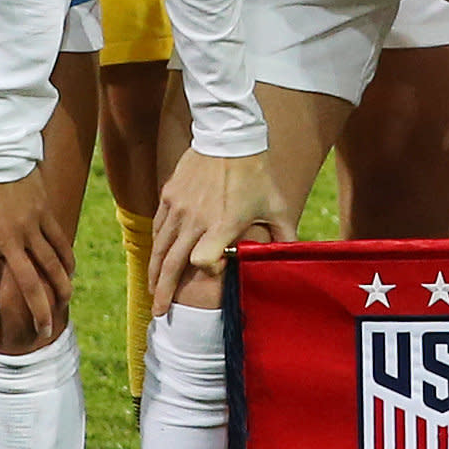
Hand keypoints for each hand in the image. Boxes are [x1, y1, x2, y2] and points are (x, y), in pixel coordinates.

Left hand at [0, 174, 75, 348]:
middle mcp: (7, 238)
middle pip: (28, 284)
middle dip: (38, 312)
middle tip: (44, 331)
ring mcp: (30, 226)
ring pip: (51, 265)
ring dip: (60, 289)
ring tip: (62, 308)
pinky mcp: (44, 213)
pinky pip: (59, 242)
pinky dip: (66, 261)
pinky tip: (70, 275)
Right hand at [151, 145, 283, 302]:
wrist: (229, 136)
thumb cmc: (257, 174)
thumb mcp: (277, 206)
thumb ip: (285, 235)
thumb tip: (296, 258)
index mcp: (222, 225)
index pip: (202, 261)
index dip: (208, 270)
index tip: (216, 268)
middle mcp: (195, 220)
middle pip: (172, 264)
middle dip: (163, 292)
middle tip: (158, 312)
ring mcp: (179, 207)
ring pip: (160, 247)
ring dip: (155, 272)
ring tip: (152, 290)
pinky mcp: (170, 195)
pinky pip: (158, 227)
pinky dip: (156, 245)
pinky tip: (157, 256)